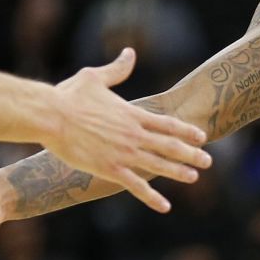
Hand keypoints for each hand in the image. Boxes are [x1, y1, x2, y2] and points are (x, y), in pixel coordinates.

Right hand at [44, 48, 209, 210]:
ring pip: (159, 165)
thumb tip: (130, 52)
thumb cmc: (69, 96)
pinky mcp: (110, 169)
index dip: (186, 131)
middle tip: (207, 161)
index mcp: (132, 114)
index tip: (202, 136)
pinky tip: (165, 206)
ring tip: (194, 177)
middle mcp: (133, 134)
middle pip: (170, 145)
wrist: (51, 116)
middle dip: (191, 154)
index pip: (167, 123)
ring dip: (179, 172)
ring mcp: (124, 153)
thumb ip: (117, 69)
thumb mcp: (95, 77)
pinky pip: (136, 185)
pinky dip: (152, 197)